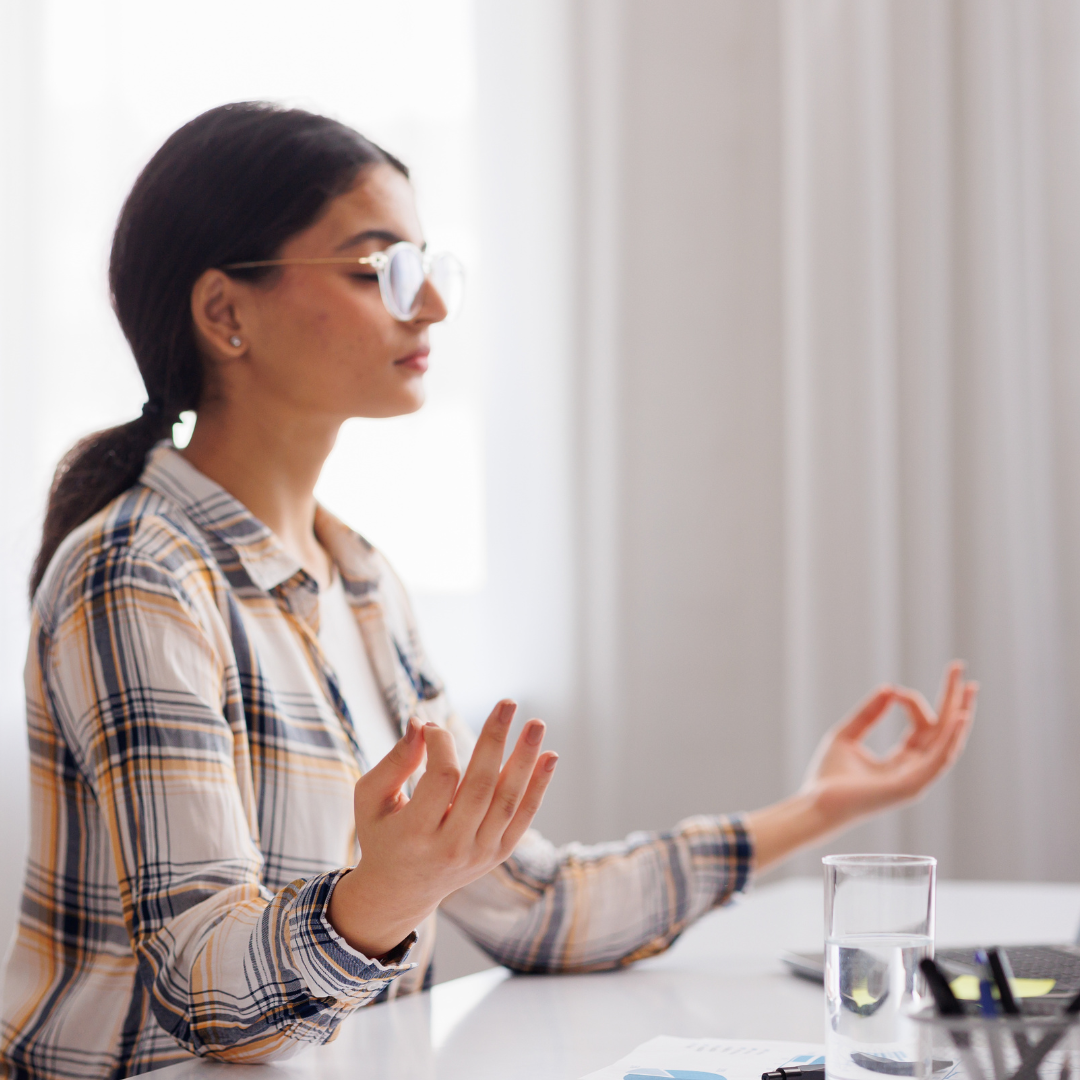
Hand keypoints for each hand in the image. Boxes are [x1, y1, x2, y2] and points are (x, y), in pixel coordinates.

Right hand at [327, 700, 557, 958]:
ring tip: (536, 724)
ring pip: (508, 801)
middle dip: (495, 740)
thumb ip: (396, 760)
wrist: (399, 891)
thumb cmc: (381, 833)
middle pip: (481, 786)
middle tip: (508, 702)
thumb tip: (420, 722)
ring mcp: (479, 854)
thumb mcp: (372, 798)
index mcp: (415, 834)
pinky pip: (523, 818)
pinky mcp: (497, 855)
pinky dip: (538, 787)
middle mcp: (451, 848)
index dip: (441, 744)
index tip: (432, 727)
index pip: (441, 778)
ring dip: (525, 759)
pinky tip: (550, 756)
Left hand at [745, 661, 976, 869]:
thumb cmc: (828, 776)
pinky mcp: (911, 787)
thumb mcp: (847, 735)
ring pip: (947, 743)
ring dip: (960, 714)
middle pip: (943, 731)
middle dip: (954, 700)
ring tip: (969, 687)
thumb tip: (890, 688)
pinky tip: (959, 716)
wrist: (815, 803)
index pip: (923, 726)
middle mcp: (914, 770)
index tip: (894, 691)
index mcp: (902, 761)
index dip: (912, 701)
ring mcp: (915, 780)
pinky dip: (950, 737)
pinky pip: (938, 760)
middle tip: (960, 668)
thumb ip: (869, 714)